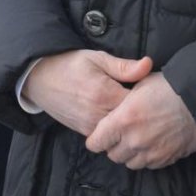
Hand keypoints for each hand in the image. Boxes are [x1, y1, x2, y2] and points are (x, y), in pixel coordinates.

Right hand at [23, 50, 152, 136]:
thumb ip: (124, 66)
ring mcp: (90, 127)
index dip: (150, 99)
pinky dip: (115, 131)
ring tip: (136, 114)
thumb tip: (149, 64)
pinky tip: (120, 120)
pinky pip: (106, 137)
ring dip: (128, 125)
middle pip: (130, 122)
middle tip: (150, 105)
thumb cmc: (70, 63)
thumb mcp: (97, 58)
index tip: (155, 92)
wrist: (40, 78)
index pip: (138, 104)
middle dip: (141, 115)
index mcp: (105, 94)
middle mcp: (98, 115)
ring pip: (119, 133)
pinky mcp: (83, 132)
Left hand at [85, 71, 195, 169]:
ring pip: (128, 163)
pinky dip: (145, 157)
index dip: (95, 138)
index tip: (98, 135)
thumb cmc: (168, 86)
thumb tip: (112, 106)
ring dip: (128, 153)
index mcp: (123, 119)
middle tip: (118, 134)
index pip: (96, 141)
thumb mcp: (140, 84)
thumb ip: (121, 99)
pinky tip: (150, 143)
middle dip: (112, 145)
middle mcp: (134, 140)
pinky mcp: (164, 159)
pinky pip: (147, 165)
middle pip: (112, 154)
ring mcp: (149, 152)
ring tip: (135, 139)